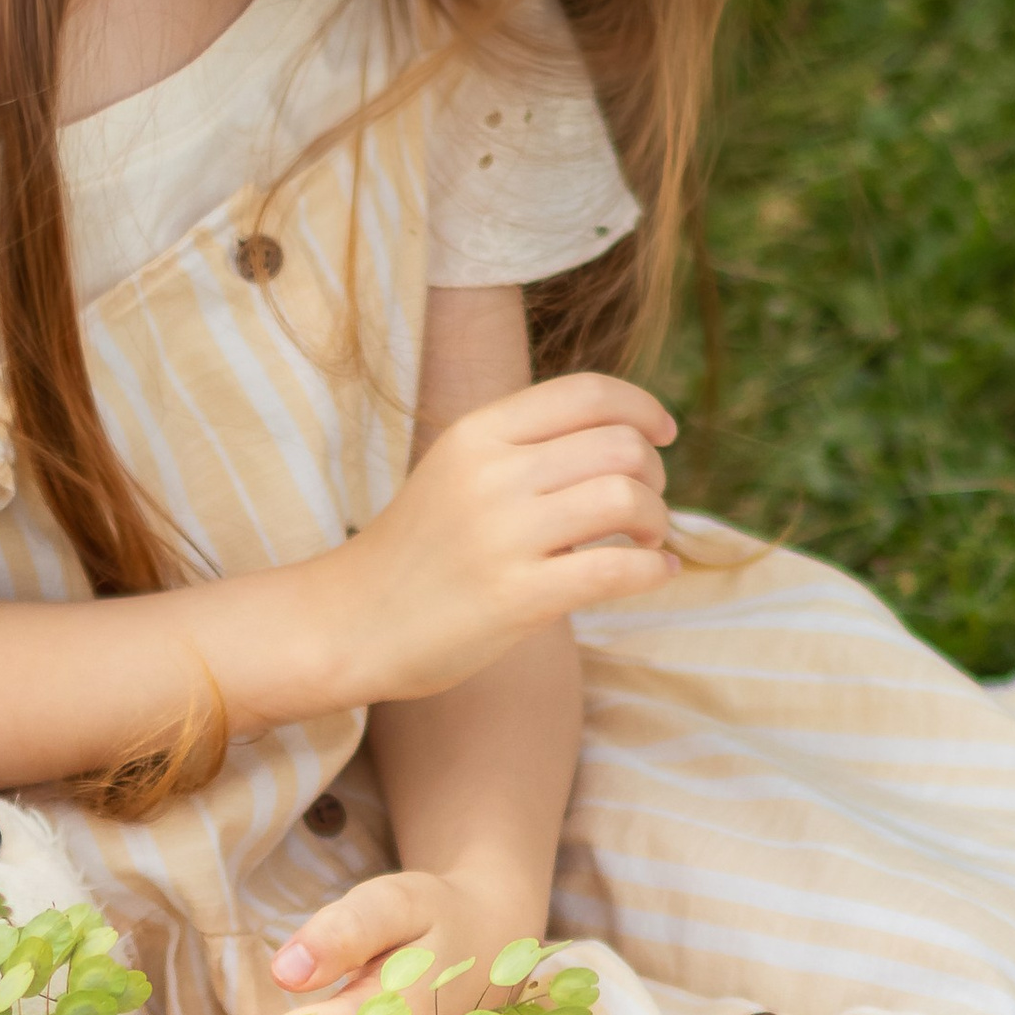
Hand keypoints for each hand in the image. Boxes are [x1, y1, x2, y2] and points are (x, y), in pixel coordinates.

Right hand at [321, 375, 679, 709]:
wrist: (351, 622)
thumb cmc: (421, 550)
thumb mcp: (459, 471)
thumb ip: (527, 448)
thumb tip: (628, 440)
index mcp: (477, 432)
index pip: (586, 392)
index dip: (642, 408)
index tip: (664, 434)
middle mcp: (490, 474)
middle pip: (620, 445)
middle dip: (653, 475)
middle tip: (645, 507)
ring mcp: (502, 535)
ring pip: (626, 498)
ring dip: (656, 520)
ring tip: (644, 541)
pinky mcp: (515, 597)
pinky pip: (616, 569)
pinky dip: (653, 569)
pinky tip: (655, 572)